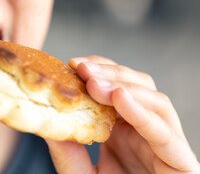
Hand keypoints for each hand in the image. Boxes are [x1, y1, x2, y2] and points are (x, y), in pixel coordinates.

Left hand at [46, 56, 199, 173]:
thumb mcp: (80, 172)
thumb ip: (67, 152)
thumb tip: (47, 124)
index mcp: (126, 129)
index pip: (119, 86)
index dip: (100, 69)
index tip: (74, 64)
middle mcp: (147, 131)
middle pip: (139, 86)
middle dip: (110, 72)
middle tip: (82, 68)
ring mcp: (165, 144)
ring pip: (156, 102)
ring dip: (124, 86)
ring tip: (94, 84)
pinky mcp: (180, 163)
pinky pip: (164, 133)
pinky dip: (142, 112)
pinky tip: (119, 98)